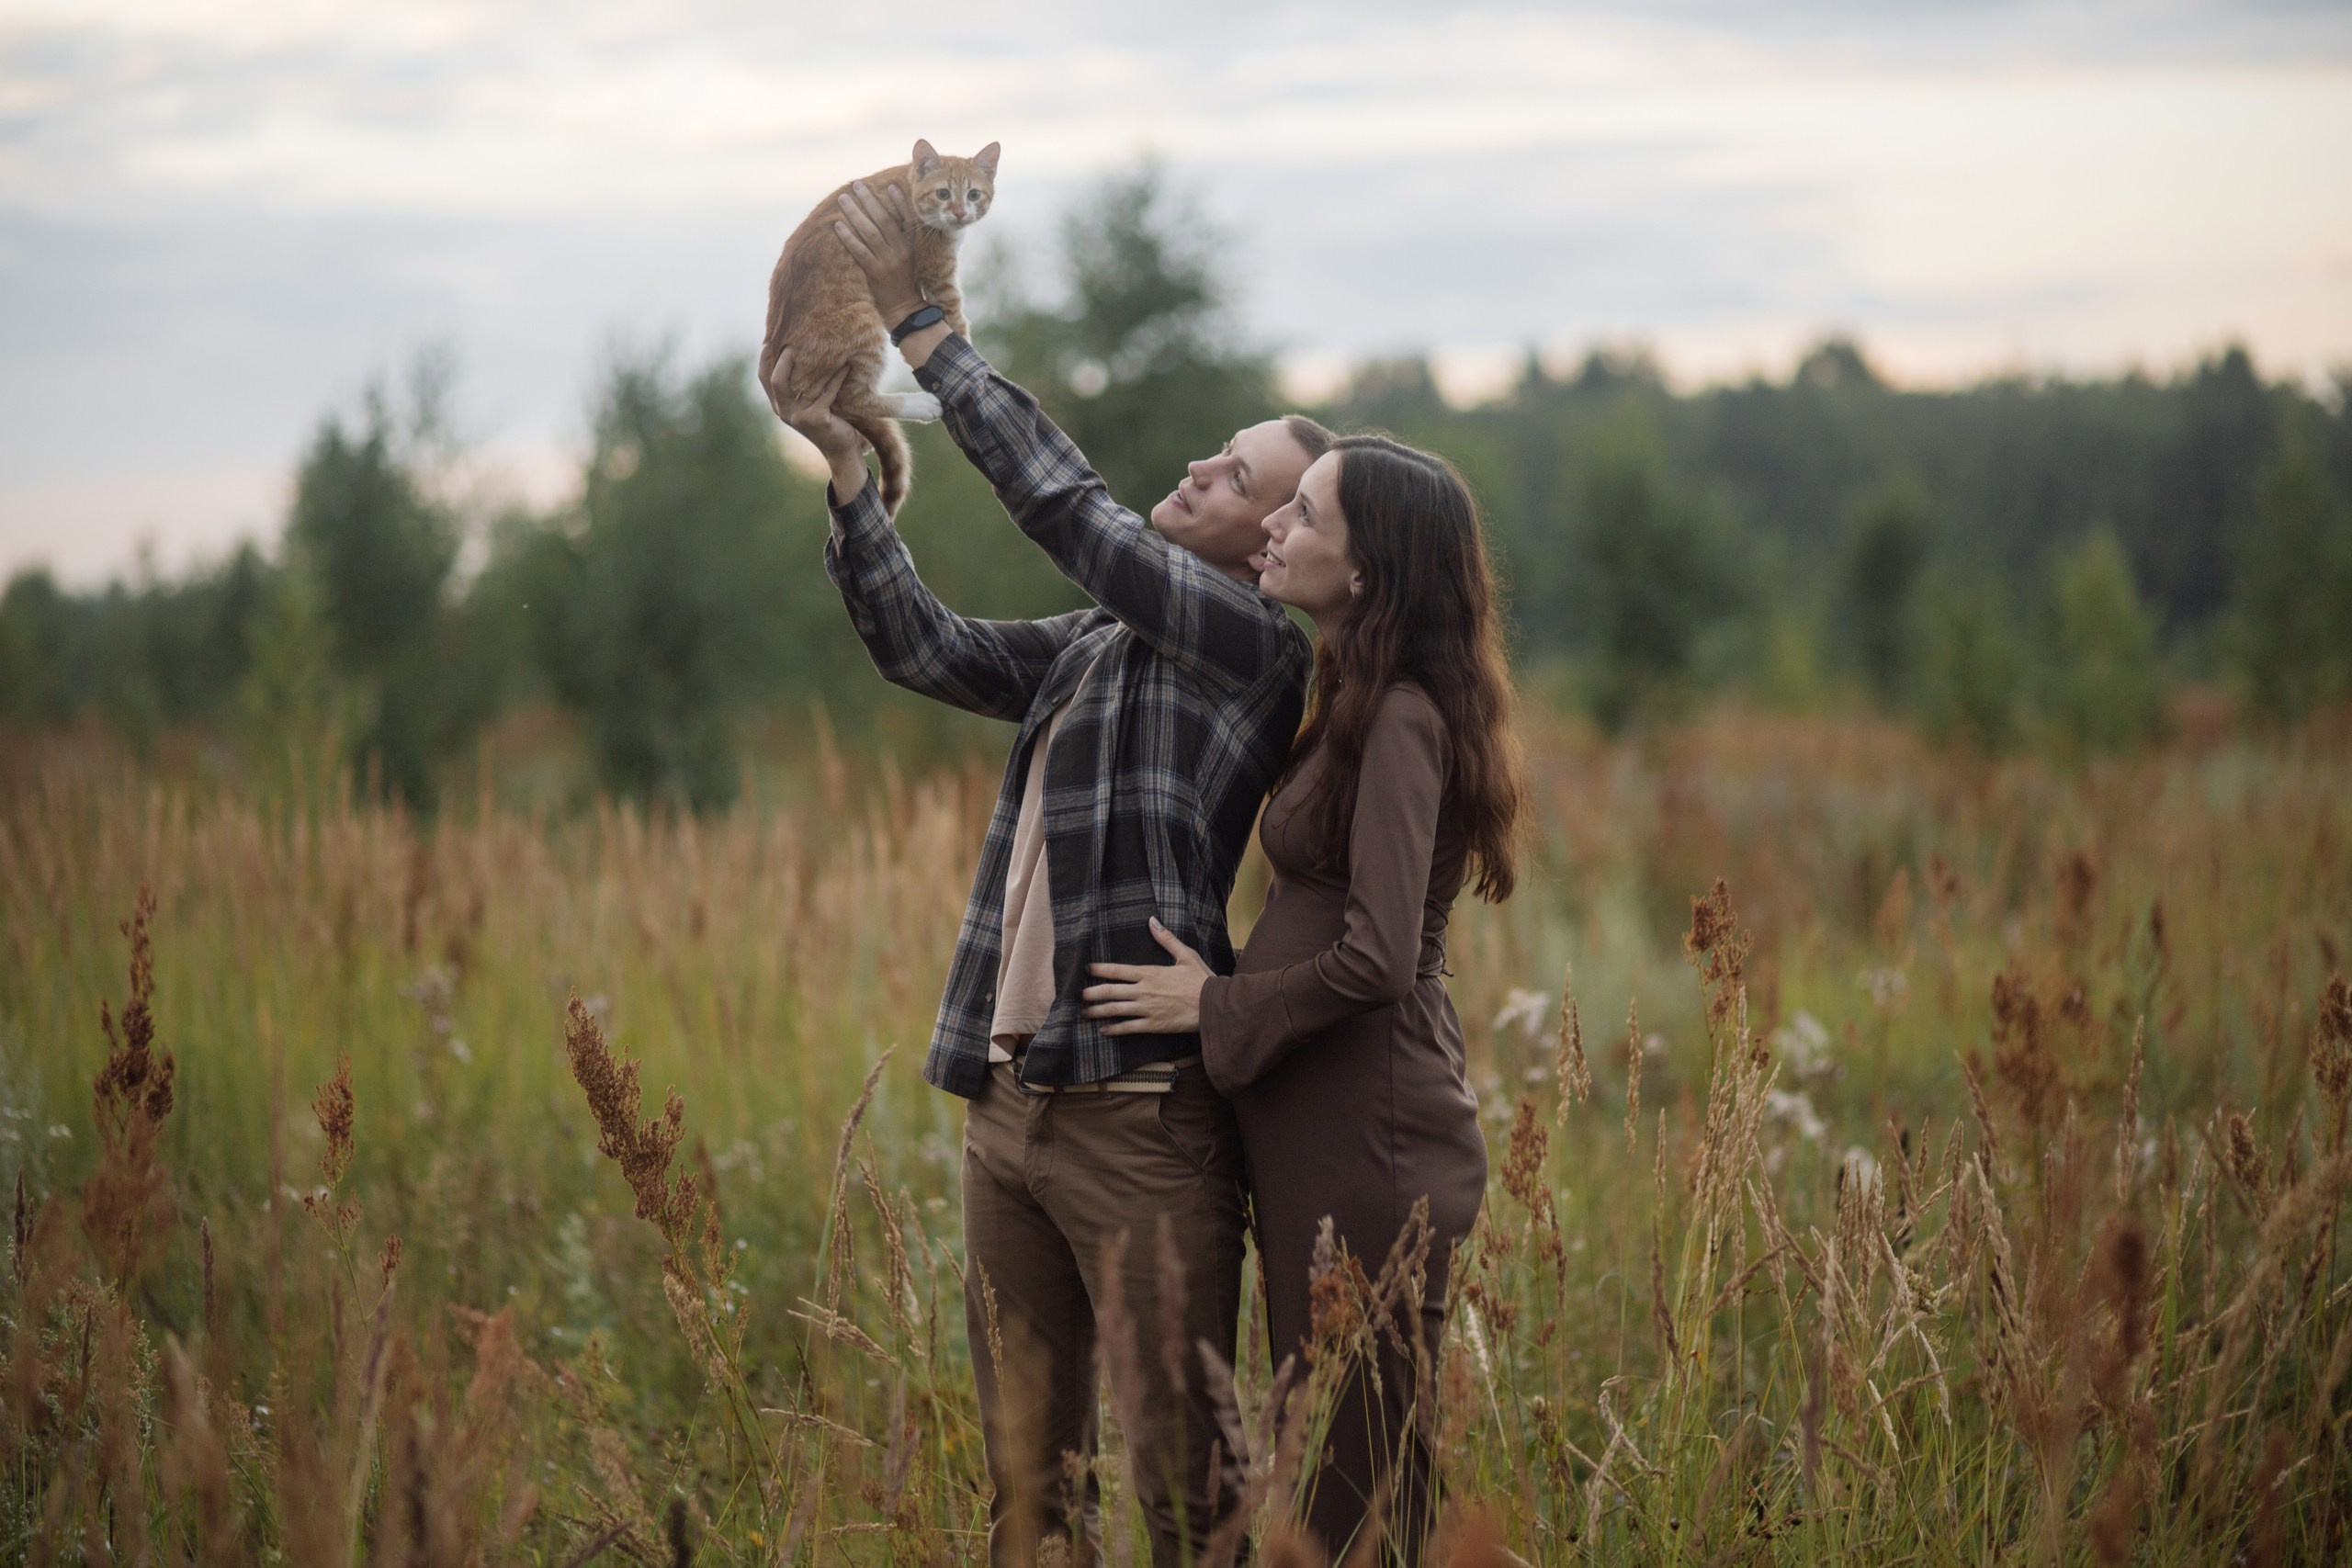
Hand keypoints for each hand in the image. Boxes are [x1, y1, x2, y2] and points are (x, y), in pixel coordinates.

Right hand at [763, 348, 868, 499]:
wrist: (841, 450)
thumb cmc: (828, 420)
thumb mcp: (808, 402)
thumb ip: (800, 384)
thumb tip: (798, 349)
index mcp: (779, 405)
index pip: (764, 377)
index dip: (765, 357)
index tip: (771, 337)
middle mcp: (784, 411)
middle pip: (775, 379)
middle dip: (783, 358)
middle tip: (795, 341)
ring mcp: (798, 417)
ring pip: (800, 383)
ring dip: (813, 363)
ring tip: (824, 346)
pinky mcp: (815, 419)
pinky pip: (826, 392)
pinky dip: (837, 378)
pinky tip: (847, 367)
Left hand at [831, 181, 927, 325]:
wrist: (904, 308)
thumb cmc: (906, 279)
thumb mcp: (911, 256)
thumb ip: (904, 237)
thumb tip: (893, 215)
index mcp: (911, 245)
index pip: (906, 218)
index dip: (899, 201)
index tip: (889, 185)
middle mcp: (900, 251)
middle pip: (883, 220)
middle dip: (869, 200)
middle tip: (857, 185)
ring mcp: (887, 262)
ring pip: (869, 232)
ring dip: (855, 213)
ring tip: (844, 198)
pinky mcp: (874, 273)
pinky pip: (859, 251)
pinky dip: (848, 237)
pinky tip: (838, 225)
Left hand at [1083, 918, 1212, 1035]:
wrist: (1213, 1006)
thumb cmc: (1201, 979)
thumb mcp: (1186, 955)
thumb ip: (1166, 939)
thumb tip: (1152, 921)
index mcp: (1150, 973)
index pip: (1117, 970)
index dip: (1098, 970)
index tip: (1086, 969)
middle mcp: (1144, 991)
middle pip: (1109, 991)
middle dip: (1091, 993)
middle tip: (1078, 995)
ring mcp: (1146, 1009)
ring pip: (1114, 1010)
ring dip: (1096, 1011)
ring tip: (1084, 1012)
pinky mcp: (1152, 1025)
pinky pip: (1127, 1028)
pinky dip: (1113, 1029)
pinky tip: (1103, 1030)